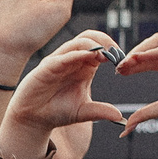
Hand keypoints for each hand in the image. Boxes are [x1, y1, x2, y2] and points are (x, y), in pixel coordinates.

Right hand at [5, 31, 125, 158]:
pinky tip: (88, 57)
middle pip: (90, 38)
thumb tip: (119, 116)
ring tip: (105, 55)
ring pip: (78, 42)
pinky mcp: (47, 67)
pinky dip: (76, 54)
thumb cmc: (56, 111)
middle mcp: (72, 60)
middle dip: (106, 41)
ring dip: (94, 45)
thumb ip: (100, 111)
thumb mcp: (83, 111)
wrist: (34, 119)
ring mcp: (59, 61)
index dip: (113, 50)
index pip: (100, 47)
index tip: (123, 61)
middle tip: (117, 54)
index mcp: (84, 67)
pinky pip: (63, 56)